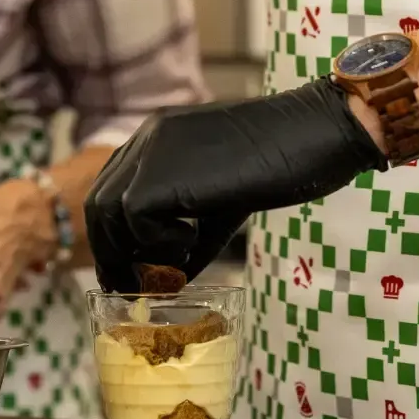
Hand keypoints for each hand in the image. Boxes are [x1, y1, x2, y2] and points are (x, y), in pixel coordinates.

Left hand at [84, 78, 386, 293]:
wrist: (318, 130)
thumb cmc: (284, 162)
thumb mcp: (224, 201)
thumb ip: (192, 232)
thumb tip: (168, 278)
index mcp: (158, 138)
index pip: (111, 190)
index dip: (115, 237)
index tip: (128, 273)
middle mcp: (147, 138)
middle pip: (100, 205)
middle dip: (112, 254)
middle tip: (136, 288)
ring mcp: (153, 151)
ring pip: (110, 214)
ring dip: (137, 252)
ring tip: (177, 266)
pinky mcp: (166, 172)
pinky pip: (136, 219)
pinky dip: (159, 244)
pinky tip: (192, 244)